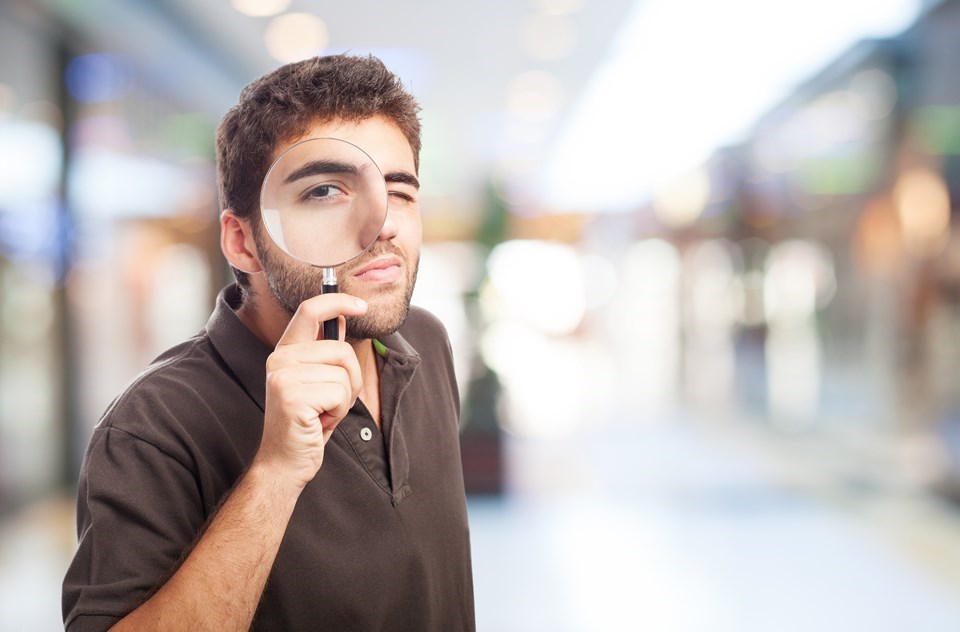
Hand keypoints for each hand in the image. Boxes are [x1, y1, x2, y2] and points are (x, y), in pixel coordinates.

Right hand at [254, 293, 367, 490]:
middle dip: (351, 380)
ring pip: (344, 374)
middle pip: (341, 351)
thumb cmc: (307, 422)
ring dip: (344, 399)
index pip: (309, 310)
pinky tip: (320, 422)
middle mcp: (280, 359)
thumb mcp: (318, 381)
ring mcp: (283, 377)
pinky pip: (340, 393)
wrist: (285, 462)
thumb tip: (343, 318)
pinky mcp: (292, 396)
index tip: (362, 306)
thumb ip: (326, 352)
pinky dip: (339, 412)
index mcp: (285, 351)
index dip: (338, 301)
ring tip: (323, 413)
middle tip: (332, 403)